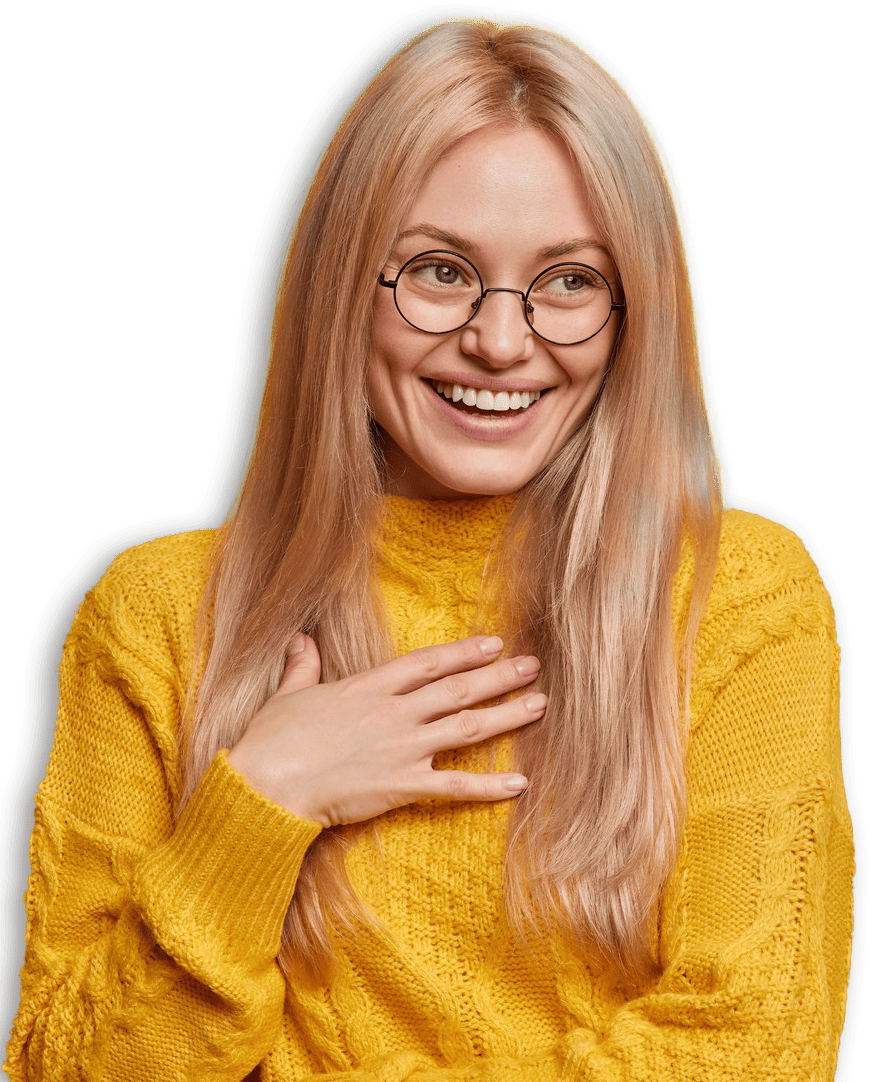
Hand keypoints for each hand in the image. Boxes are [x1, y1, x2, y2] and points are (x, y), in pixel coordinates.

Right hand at [226, 634, 544, 827]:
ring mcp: (402, 748)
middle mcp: (394, 712)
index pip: (428, 663)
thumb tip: (301, 639)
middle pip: (458, 689)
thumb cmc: (271, 741)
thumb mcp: (287, 694)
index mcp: (368, 687)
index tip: (493, 644)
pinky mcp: (403, 786)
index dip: (463, 652)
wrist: (266, 786)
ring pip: (466, 727)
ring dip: (506, 715)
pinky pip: (455, 785)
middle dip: (499, 676)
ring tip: (539, 705)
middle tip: (533, 667)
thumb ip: (303, 665)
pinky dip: (490, 785)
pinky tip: (520, 782)